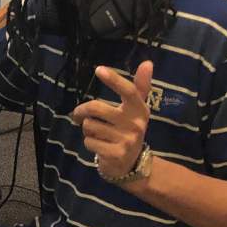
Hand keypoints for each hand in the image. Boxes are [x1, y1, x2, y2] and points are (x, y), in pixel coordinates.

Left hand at [71, 60, 153, 180]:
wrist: (132, 163)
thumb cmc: (129, 129)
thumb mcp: (136, 109)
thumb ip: (140, 86)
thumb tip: (148, 62)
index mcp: (139, 110)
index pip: (129, 91)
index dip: (114, 79)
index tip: (99, 69)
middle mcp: (135, 124)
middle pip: (96, 108)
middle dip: (82, 110)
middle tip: (79, 114)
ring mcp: (126, 140)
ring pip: (89, 125)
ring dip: (87, 129)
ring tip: (97, 133)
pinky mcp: (115, 154)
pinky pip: (89, 141)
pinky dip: (89, 143)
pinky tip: (99, 146)